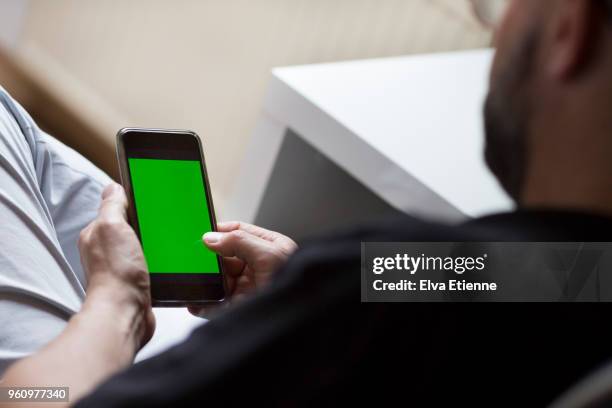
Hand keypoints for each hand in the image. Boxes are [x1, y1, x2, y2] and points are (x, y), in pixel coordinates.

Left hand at [78, 183, 154, 348]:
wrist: (125, 312)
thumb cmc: (117, 272)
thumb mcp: (112, 226)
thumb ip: (112, 204)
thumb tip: (113, 187)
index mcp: (97, 233)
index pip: (116, 208)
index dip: (133, 202)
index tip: (151, 200)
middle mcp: (107, 250)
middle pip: (133, 227)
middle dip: (148, 224)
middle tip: (164, 222)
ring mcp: (122, 267)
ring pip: (144, 246)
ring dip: (156, 243)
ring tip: (170, 241)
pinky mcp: (137, 282)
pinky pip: (152, 264)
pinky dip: (160, 261)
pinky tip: (169, 260)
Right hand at [190, 222, 296, 316]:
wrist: (300, 319)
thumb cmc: (296, 285)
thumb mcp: (269, 255)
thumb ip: (240, 242)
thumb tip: (211, 237)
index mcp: (269, 247)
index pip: (239, 232)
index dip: (220, 231)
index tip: (201, 233)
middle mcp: (258, 265)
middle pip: (225, 256)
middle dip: (209, 259)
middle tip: (192, 259)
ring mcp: (249, 287)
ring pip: (219, 279)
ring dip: (205, 280)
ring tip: (191, 280)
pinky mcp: (241, 307)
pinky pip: (217, 303)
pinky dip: (204, 303)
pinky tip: (195, 302)